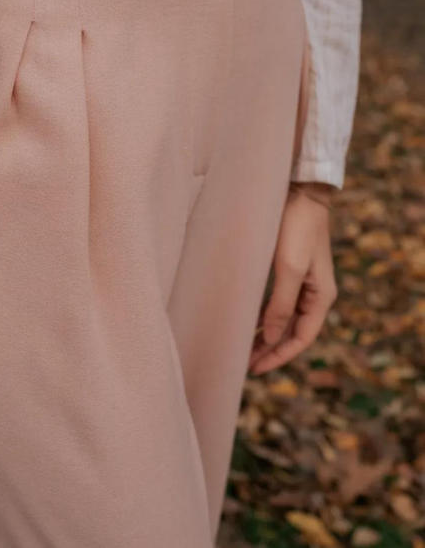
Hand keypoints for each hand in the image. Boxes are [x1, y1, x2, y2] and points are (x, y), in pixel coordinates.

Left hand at [248, 182, 337, 374]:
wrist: (299, 194)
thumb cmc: (295, 230)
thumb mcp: (287, 270)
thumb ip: (280, 305)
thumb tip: (272, 338)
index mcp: (321, 297)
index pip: (301, 338)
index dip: (279, 356)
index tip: (256, 369)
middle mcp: (314, 293)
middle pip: (292, 331)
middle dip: (270, 349)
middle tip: (244, 363)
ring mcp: (302, 281)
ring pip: (283, 318)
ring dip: (265, 333)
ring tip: (242, 346)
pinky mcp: (289, 269)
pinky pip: (276, 301)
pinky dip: (263, 314)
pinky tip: (246, 319)